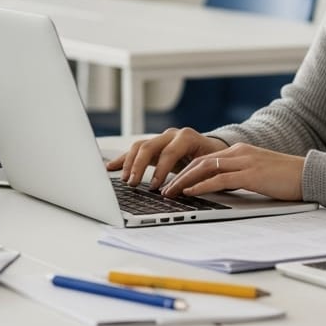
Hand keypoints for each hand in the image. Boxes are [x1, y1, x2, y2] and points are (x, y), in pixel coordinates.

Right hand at [105, 127, 227, 190]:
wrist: (214, 149)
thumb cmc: (214, 159)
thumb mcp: (210, 167)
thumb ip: (197, 175)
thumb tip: (184, 190)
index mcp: (187, 137)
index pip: (169, 152)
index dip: (161, 170)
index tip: (156, 187)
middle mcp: (171, 135)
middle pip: (148, 147)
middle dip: (139, 167)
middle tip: (134, 184)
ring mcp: (161, 139)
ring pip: (139, 147)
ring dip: (129, 164)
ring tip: (126, 180)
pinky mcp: (154, 146)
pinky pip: (135, 151)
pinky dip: (123, 159)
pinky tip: (111, 167)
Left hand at [160, 143, 305, 201]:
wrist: (310, 174)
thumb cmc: (287, 178)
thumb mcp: (258, 173)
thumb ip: (240, 176)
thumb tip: (221, 188)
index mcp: (240, 151)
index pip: (205, 159)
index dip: (185, 170)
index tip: (172, 182)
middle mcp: (239, 153)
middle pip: (200, 161)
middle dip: (179, 175)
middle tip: (164, 188)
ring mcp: (245, 162)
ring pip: (205, 168)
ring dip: (184, 181)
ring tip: (171, 192)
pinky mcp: (251, 174)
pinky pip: (220, 179)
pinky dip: (201, 185)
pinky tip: (190, 192)